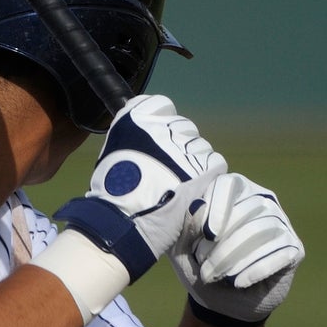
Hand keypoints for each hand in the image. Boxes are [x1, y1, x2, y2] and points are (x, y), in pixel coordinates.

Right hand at [53, 94, 224, 282]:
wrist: (123, 221)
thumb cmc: (111, 192)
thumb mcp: (113, 153)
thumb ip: (133, 137)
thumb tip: (149, 137)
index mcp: (136, 119)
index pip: (161, 105)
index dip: (162, 124)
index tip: (156, 143)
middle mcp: (163, 127)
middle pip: (184, 128)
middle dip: (178, 146)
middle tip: (167, 170)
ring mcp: (185, 147)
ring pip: (201, 147)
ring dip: (193, 163)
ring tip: (178, 184)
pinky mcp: (204, 167)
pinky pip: (215, 163)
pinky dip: (207, 176)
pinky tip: (193, 189)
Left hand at [173, 172, 304, 326]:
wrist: (223, 302)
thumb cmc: (200, 266)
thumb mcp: (182, 248)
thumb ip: (184, 226)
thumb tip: (197, 206)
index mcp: (231, 193)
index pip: (228, 183)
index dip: (217, 206)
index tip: (207, 234)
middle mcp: (260, 201)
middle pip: (246, 210)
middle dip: (221, 245)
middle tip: (205, 271)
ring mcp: (281, 223)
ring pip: (262, 230)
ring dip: (235, 258)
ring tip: (217, 277)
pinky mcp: (295, 248)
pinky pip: (280, 252)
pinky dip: (256, 269)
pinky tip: (239, 282)